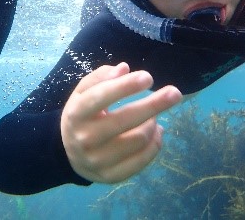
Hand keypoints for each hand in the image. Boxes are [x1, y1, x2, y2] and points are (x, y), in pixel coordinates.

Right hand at [61, 62, 181, 182]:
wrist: (68, 152)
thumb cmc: (82, 115)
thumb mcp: (82, 93)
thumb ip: (100, 77)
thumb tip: (124, 69)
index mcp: (76, 113)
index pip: (101, 97)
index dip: (126, 87)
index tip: (148, 77)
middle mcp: (85, 139)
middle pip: (126, 120)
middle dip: (154, 104)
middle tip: (175, 92)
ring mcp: (98, 160)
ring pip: (139, 139)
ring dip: (153, 122)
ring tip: (154, 115)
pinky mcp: (111, 176)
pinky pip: (143, 160)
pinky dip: (155, 143)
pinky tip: (156, 131)